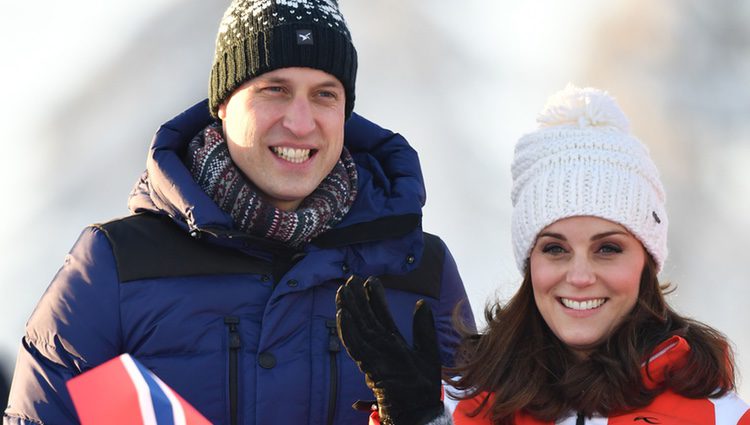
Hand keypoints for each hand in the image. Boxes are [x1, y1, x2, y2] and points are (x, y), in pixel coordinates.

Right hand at [336, 276, 443, 424]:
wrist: (419, 410)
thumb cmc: (423, 386)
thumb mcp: (428, 351)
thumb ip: (423, 328)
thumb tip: (422, 303)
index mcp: (392, 342)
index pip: (381, 314)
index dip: (375, 297)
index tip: (371, 280)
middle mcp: (380, 346)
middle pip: (365, 318)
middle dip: (357, 299)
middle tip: (350, 279)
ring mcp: (373, 355)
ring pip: (357, 328)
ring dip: (349, 309)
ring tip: (342, 291)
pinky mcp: (369, 365)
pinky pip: (355, 345)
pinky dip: (347, 330)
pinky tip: (341, 314)